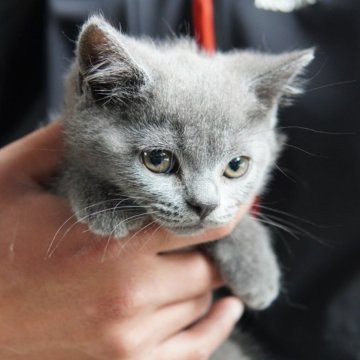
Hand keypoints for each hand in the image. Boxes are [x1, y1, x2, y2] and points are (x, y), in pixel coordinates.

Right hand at [0, 122, 246, 359]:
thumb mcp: (15, 180)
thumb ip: (66, 145)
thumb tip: (103, 115)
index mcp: (111, 247)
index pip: (201, 226)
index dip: (227, 211)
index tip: (234, 199)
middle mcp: (128, 299)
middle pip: (206, 268)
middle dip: (211, 246)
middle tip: (204, 228)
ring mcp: (126, 342)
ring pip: (200, 304)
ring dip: (204, 280)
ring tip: (198, 259)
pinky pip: (191, 352)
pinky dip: (214, 329)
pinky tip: (227, 310)